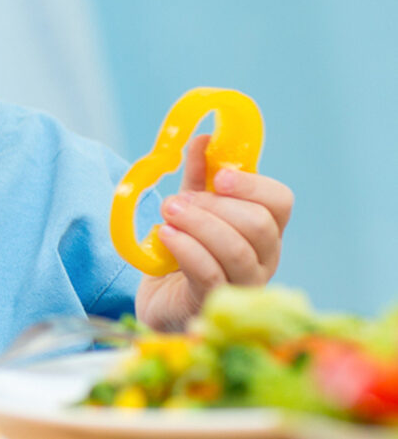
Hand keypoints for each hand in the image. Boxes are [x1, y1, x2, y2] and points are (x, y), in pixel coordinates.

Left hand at [135, 133, 294, 330]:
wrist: (161, 300)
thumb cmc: (184, 253)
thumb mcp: (191, 208)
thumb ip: (199, 176)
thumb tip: (203, 139)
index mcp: (264, 230)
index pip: (280, 202)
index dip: (252, 185)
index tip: (220, 176)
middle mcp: (263, 258)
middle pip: (260, 225)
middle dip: (215, 206)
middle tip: (176, 201)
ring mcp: (243, 284)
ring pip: (236, 250)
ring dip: (198, 225)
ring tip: (167, 214)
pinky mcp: (214, 302)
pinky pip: (209, 273)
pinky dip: (185, 249)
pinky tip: (165, 236)